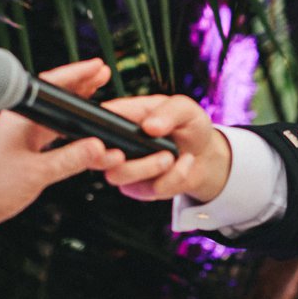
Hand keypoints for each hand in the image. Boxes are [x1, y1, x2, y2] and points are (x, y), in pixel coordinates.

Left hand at [0, 57, 126, 235]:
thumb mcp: (38, 174)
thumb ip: (71, 159)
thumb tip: (99, 148)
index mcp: (21, 119)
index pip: (54, 88)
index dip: (79, 77)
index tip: (97, 69)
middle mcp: (18, 122)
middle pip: (56, 100)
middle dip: (80, 91)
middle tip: (101, 80)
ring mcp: (17, 135)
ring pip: (52, 119)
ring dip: (74, 115)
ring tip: (95, 108)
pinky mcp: (17, 150)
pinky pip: (46, 136)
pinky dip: (65, 134)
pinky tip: (76, 138)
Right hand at [99, 93, 232, 202]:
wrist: (204, 156)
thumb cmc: (189, 126)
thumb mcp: (185, 108)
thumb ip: (169, 111)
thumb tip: (150, 127)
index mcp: (122, 116)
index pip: (96, 119)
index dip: (93, 127)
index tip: (108, 134)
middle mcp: (117, 143)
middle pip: (95, 154)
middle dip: (109, 156)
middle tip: (137, 153)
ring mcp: (125, 167)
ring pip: (118, 175)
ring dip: (150, 167)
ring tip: (171, 156)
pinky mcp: (138, 188)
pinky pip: (148, 190)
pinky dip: (172, 178)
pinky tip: (184, 163)